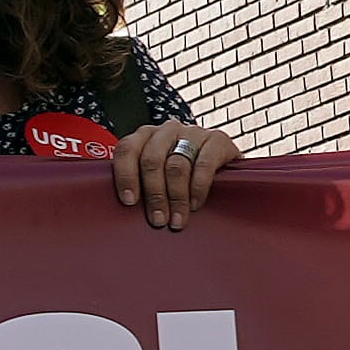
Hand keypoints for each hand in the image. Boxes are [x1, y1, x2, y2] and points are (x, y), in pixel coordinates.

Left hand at [111, 124, 238, 230]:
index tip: (129, 201)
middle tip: (158, 219)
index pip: (127, 150)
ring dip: (176, 197)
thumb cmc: (184, 172)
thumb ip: (142, 181)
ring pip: (176, 165)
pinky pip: (204, 165)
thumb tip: (129, 209)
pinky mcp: (217, 139)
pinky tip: (195, 205)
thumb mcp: (160, 173)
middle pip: (152, 160)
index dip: (125, 176)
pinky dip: (198, 188)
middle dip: (154, 194)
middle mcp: (167, 130)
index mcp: (146, 135)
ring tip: (177, 219)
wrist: (224, 163)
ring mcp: (192, 132)